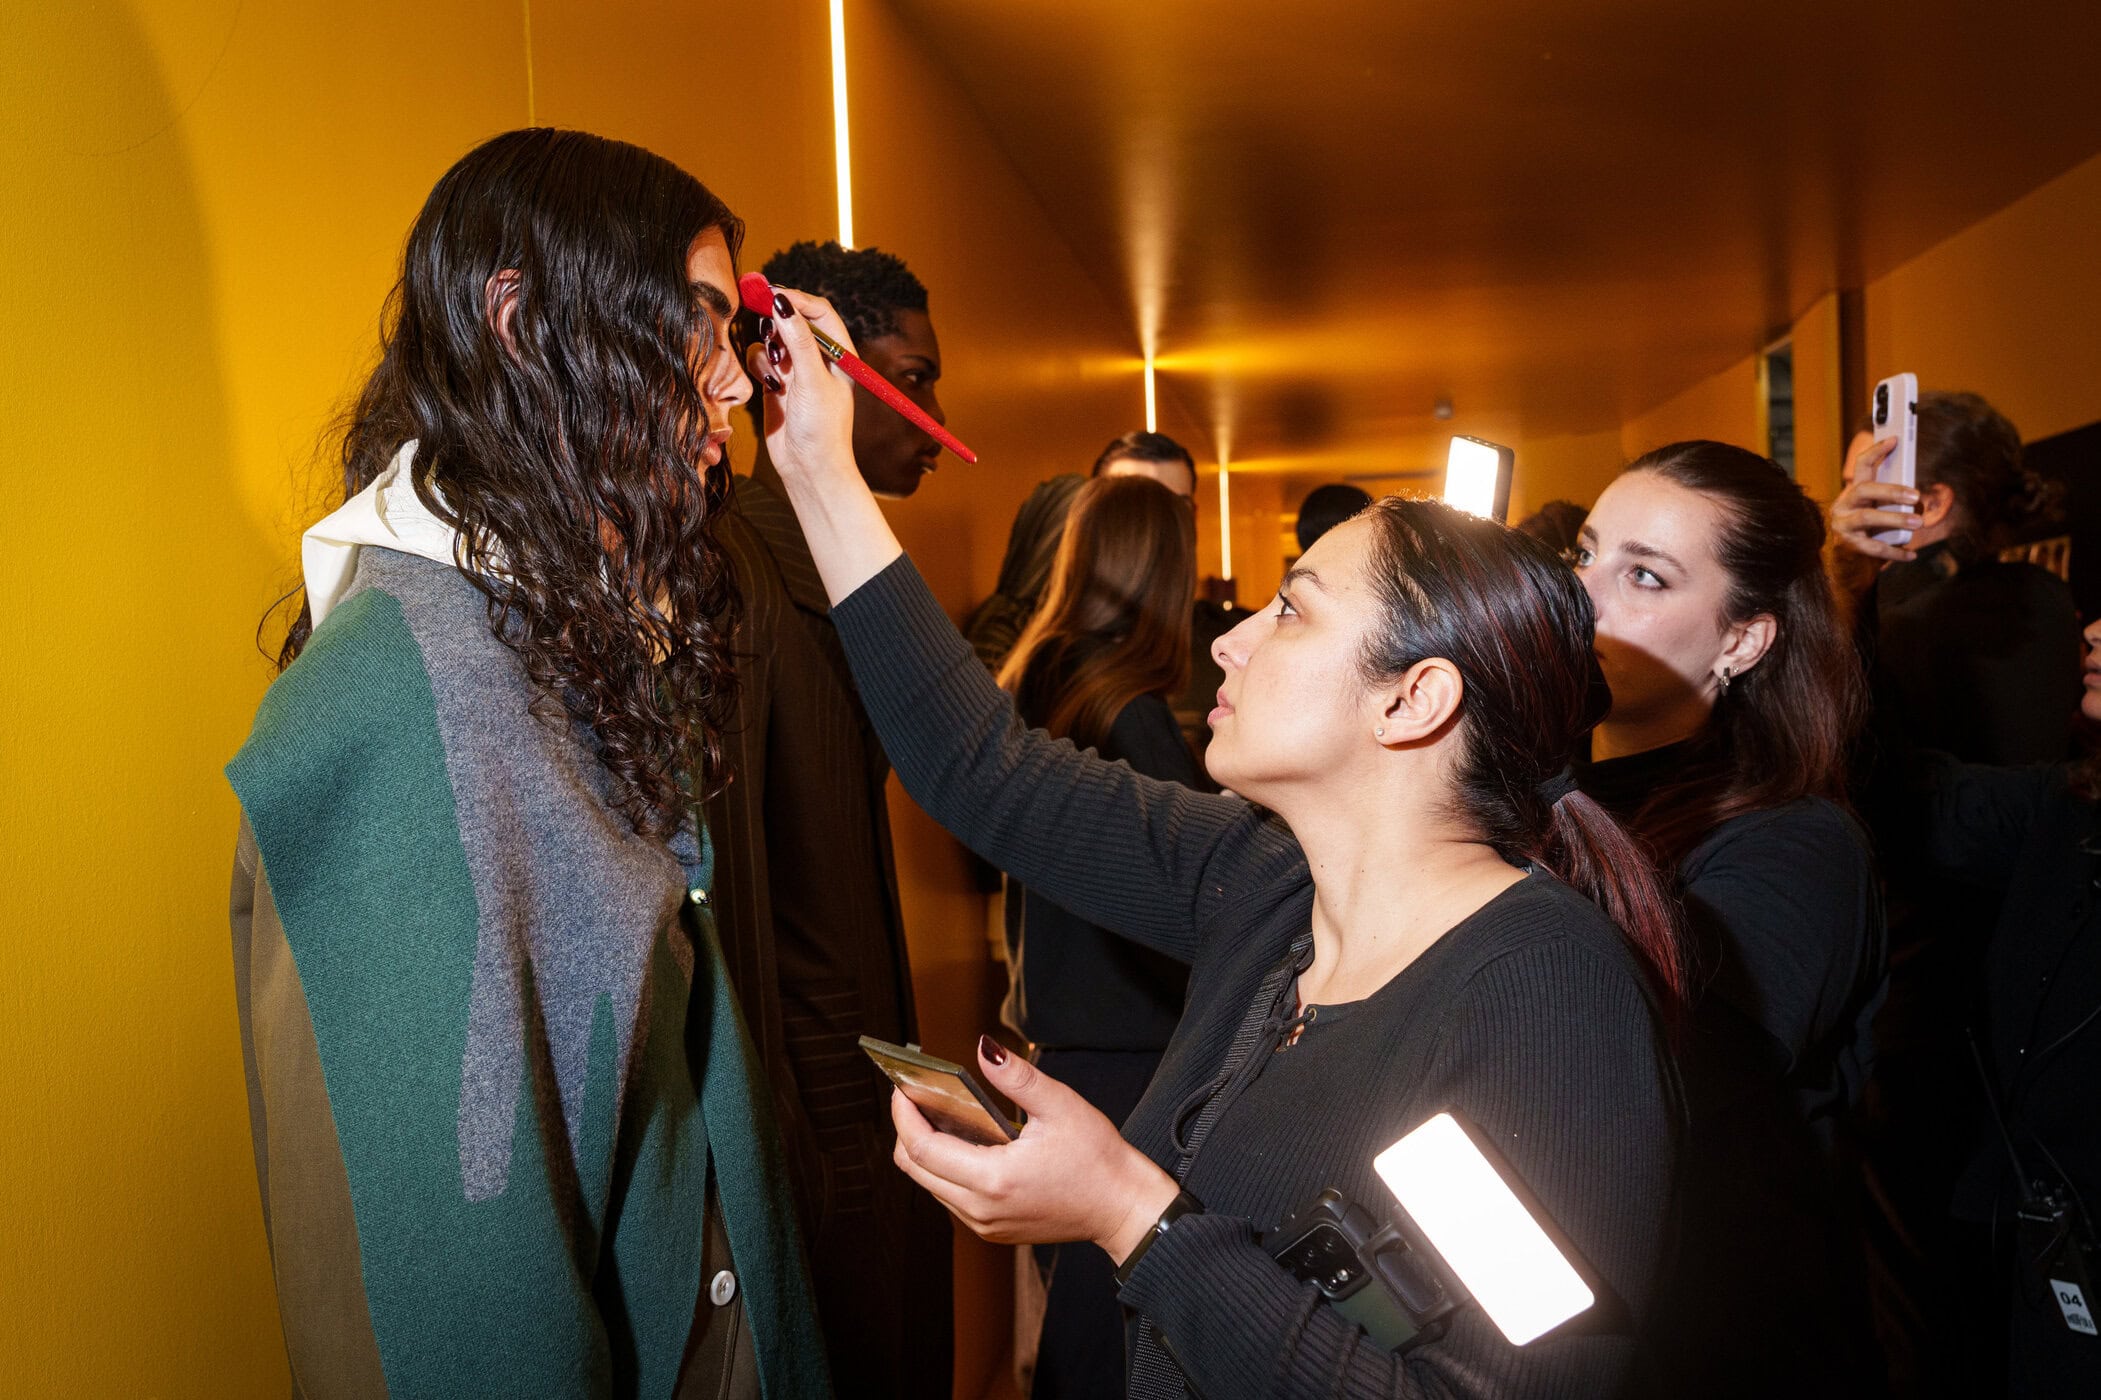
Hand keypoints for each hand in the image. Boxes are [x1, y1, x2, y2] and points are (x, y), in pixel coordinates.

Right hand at [747, 285, 858, 492]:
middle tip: (760, 319)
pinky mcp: (776, 383)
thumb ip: (798, 340)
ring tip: (775, 369)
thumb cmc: (822, 429)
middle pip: (794, 320)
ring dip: (768, 347)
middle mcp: (819, 358)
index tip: (772, 294)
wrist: (808, 469)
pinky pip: (761, 360)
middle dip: (777, 319)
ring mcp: (796, 370)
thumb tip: (782, 303)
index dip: (797, 299)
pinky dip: (759, 366)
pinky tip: (767, 385)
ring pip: (774, 339)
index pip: (819, 311)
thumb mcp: (811, 381)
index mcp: (840, 354)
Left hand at [890, 1036, 1181, 1264]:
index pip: (923, 1148)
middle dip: (907, 1131)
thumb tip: (983, 1048)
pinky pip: (951, 1198)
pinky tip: (962, 1142)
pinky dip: (946, 1169)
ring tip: (937, 1115)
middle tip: (914, 1098)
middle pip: (916, 1169)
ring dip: (926, 1151)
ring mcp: (985, 1225)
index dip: (904, 1116)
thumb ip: (1016, 1077)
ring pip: (931, 1185)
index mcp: (993, 1180)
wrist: (1123, 1208)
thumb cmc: (1098, 1159)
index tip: (900, 1089)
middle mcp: (981, 1210)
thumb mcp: (1059, 1106)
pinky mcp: (993, 1230)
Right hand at [1829, 436, 1922, 563]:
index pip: (1862, 466)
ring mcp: (1842, 526)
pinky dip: (1895, 552)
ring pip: (1867, 517)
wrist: (1848, 567)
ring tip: (1918, 523)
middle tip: (1916, 495)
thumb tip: (1917, 499)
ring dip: (1895, 518)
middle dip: (1890, 490)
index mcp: (1853, 493)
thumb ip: (1893, 503)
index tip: (1895, 439)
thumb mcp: (1880, 514)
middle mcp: (1843, 506)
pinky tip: (1910, 554)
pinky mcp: (1846, 546)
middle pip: (1863, 489)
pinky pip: (1873, 548)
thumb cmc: (1870, 535)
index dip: (1877, 451)